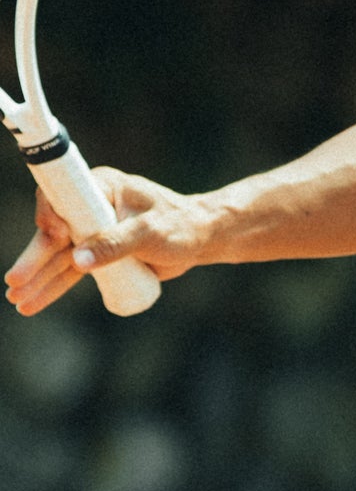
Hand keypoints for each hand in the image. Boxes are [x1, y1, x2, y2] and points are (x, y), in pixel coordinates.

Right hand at [5, 169, 209, 315]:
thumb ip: (116, 244)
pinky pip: (70, 272)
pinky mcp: (97, 254)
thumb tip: (78, 260)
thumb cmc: (181, 226)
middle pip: (55, 232)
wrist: (201, 239)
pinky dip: (53, 287)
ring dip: (38, 278)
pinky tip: (32, 303)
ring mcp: (92, 231)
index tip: (54, 237)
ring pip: (59, 257)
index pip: (65, 197)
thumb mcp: (150, 233)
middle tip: (15, 282)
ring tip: (18, 301)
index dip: (51, 216)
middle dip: (35, 258)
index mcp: (103, 187)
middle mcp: (91, 206)